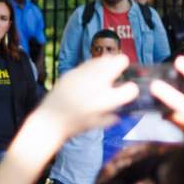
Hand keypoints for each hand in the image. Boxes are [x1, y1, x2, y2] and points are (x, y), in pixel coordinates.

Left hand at [9, 56, 137, 168]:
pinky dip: (94, 66)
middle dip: (123, 64)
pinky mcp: (73, 71)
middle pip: (120, 61)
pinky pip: (89, 63)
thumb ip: (113, 116)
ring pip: (105, 58)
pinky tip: (92, 73)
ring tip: (107, 69)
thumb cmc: (76, 125)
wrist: (51, 119)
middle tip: (121, 69)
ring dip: (109, 62)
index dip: (132, 89)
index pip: (131, 89)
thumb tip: (121, 110)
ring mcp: (84, 74)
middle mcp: (98, 84)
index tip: (129, 90)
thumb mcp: (98, 123)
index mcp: (106, 100)